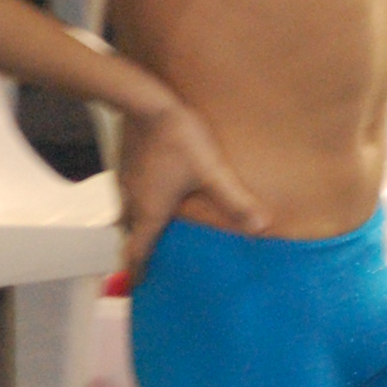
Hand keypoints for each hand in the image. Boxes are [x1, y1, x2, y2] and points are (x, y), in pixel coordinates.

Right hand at [117, 103, 264, 282]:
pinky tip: (152, 191)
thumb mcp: (211, 171)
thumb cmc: (177, 136)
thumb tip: (261, 227)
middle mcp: (132, 200)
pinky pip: (129, 192)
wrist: (143, 99)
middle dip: (137, 249)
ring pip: (127, 212)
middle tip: (148, 260)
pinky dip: (138, 202)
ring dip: (136, 225)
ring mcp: (125, 180)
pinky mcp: (125, 162)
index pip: (137, 251)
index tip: (137, 287)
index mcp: (150, 211)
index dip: (137, 271)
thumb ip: (235, 200)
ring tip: (151, 229)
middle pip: (130, 234)